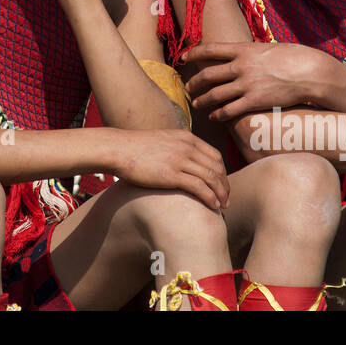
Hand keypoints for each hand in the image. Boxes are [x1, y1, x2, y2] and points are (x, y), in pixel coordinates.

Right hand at [108, 128, 228, 210]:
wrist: (118, 149)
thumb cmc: (136, 148)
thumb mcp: (162, 141)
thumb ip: (177, 148)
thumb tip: (184, 162)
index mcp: (186, 138)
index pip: (215, 155)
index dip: (222, 172)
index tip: (222, 185)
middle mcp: (186, 147)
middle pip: (217, 167)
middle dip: (225, 184)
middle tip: (226, 198)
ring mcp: (180, 160)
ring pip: (211, 178)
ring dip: (221, 193)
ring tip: (223, 205)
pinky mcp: (171, 174)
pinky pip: (199, 187)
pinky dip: (210, 197)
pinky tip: (213, 206)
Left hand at [180, 41, 330, 121]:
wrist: (310, 71)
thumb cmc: (294, 57)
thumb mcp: (268, 48)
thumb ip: (252, 52)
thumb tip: (243, 54)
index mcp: (243, 49)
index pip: (210, 49)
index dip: (193, 53)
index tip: (183, 57)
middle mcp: (241, 66)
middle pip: (208, 75)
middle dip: (194, 82)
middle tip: (187, 87)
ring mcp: (247, 84)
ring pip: (215, 94)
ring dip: (202, 100)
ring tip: (196, 104)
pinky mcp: (255, 101)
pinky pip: (230, 110)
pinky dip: (218, 114)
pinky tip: (214, 116)